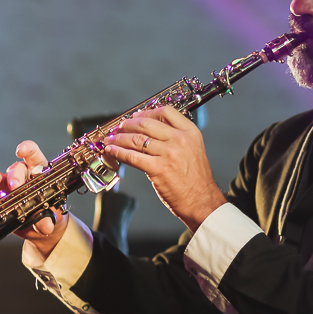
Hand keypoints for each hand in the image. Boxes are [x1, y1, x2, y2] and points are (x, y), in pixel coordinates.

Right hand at [0, 140, 68, 258]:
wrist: (40, 226)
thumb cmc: (49, 213)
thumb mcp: (52, 215)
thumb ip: (47, 217)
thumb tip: (45, 224)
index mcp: (38, 173)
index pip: (34, 157)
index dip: (28, 151)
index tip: (21, 150)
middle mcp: (21, 176)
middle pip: (15, 169)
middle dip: (14, 176)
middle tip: (14, 186)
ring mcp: (5, 185)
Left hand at [102, 106, 225, 232]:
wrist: (202, 201)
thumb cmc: (197, 180)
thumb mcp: (193, 150)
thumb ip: (176, 138)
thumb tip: (151, 133)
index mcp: (190, 132)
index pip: (166, 112)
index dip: (147, 112)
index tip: (136, 116)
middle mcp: (180, 140)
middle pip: (147, 123)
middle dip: (128, 124)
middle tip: (119, 127)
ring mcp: (169, 153)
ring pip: (136, 139)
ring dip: (119, 138)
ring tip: (110, 139)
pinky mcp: (159, 169)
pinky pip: (133, 156)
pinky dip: (119, 152)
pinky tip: (112, 151)